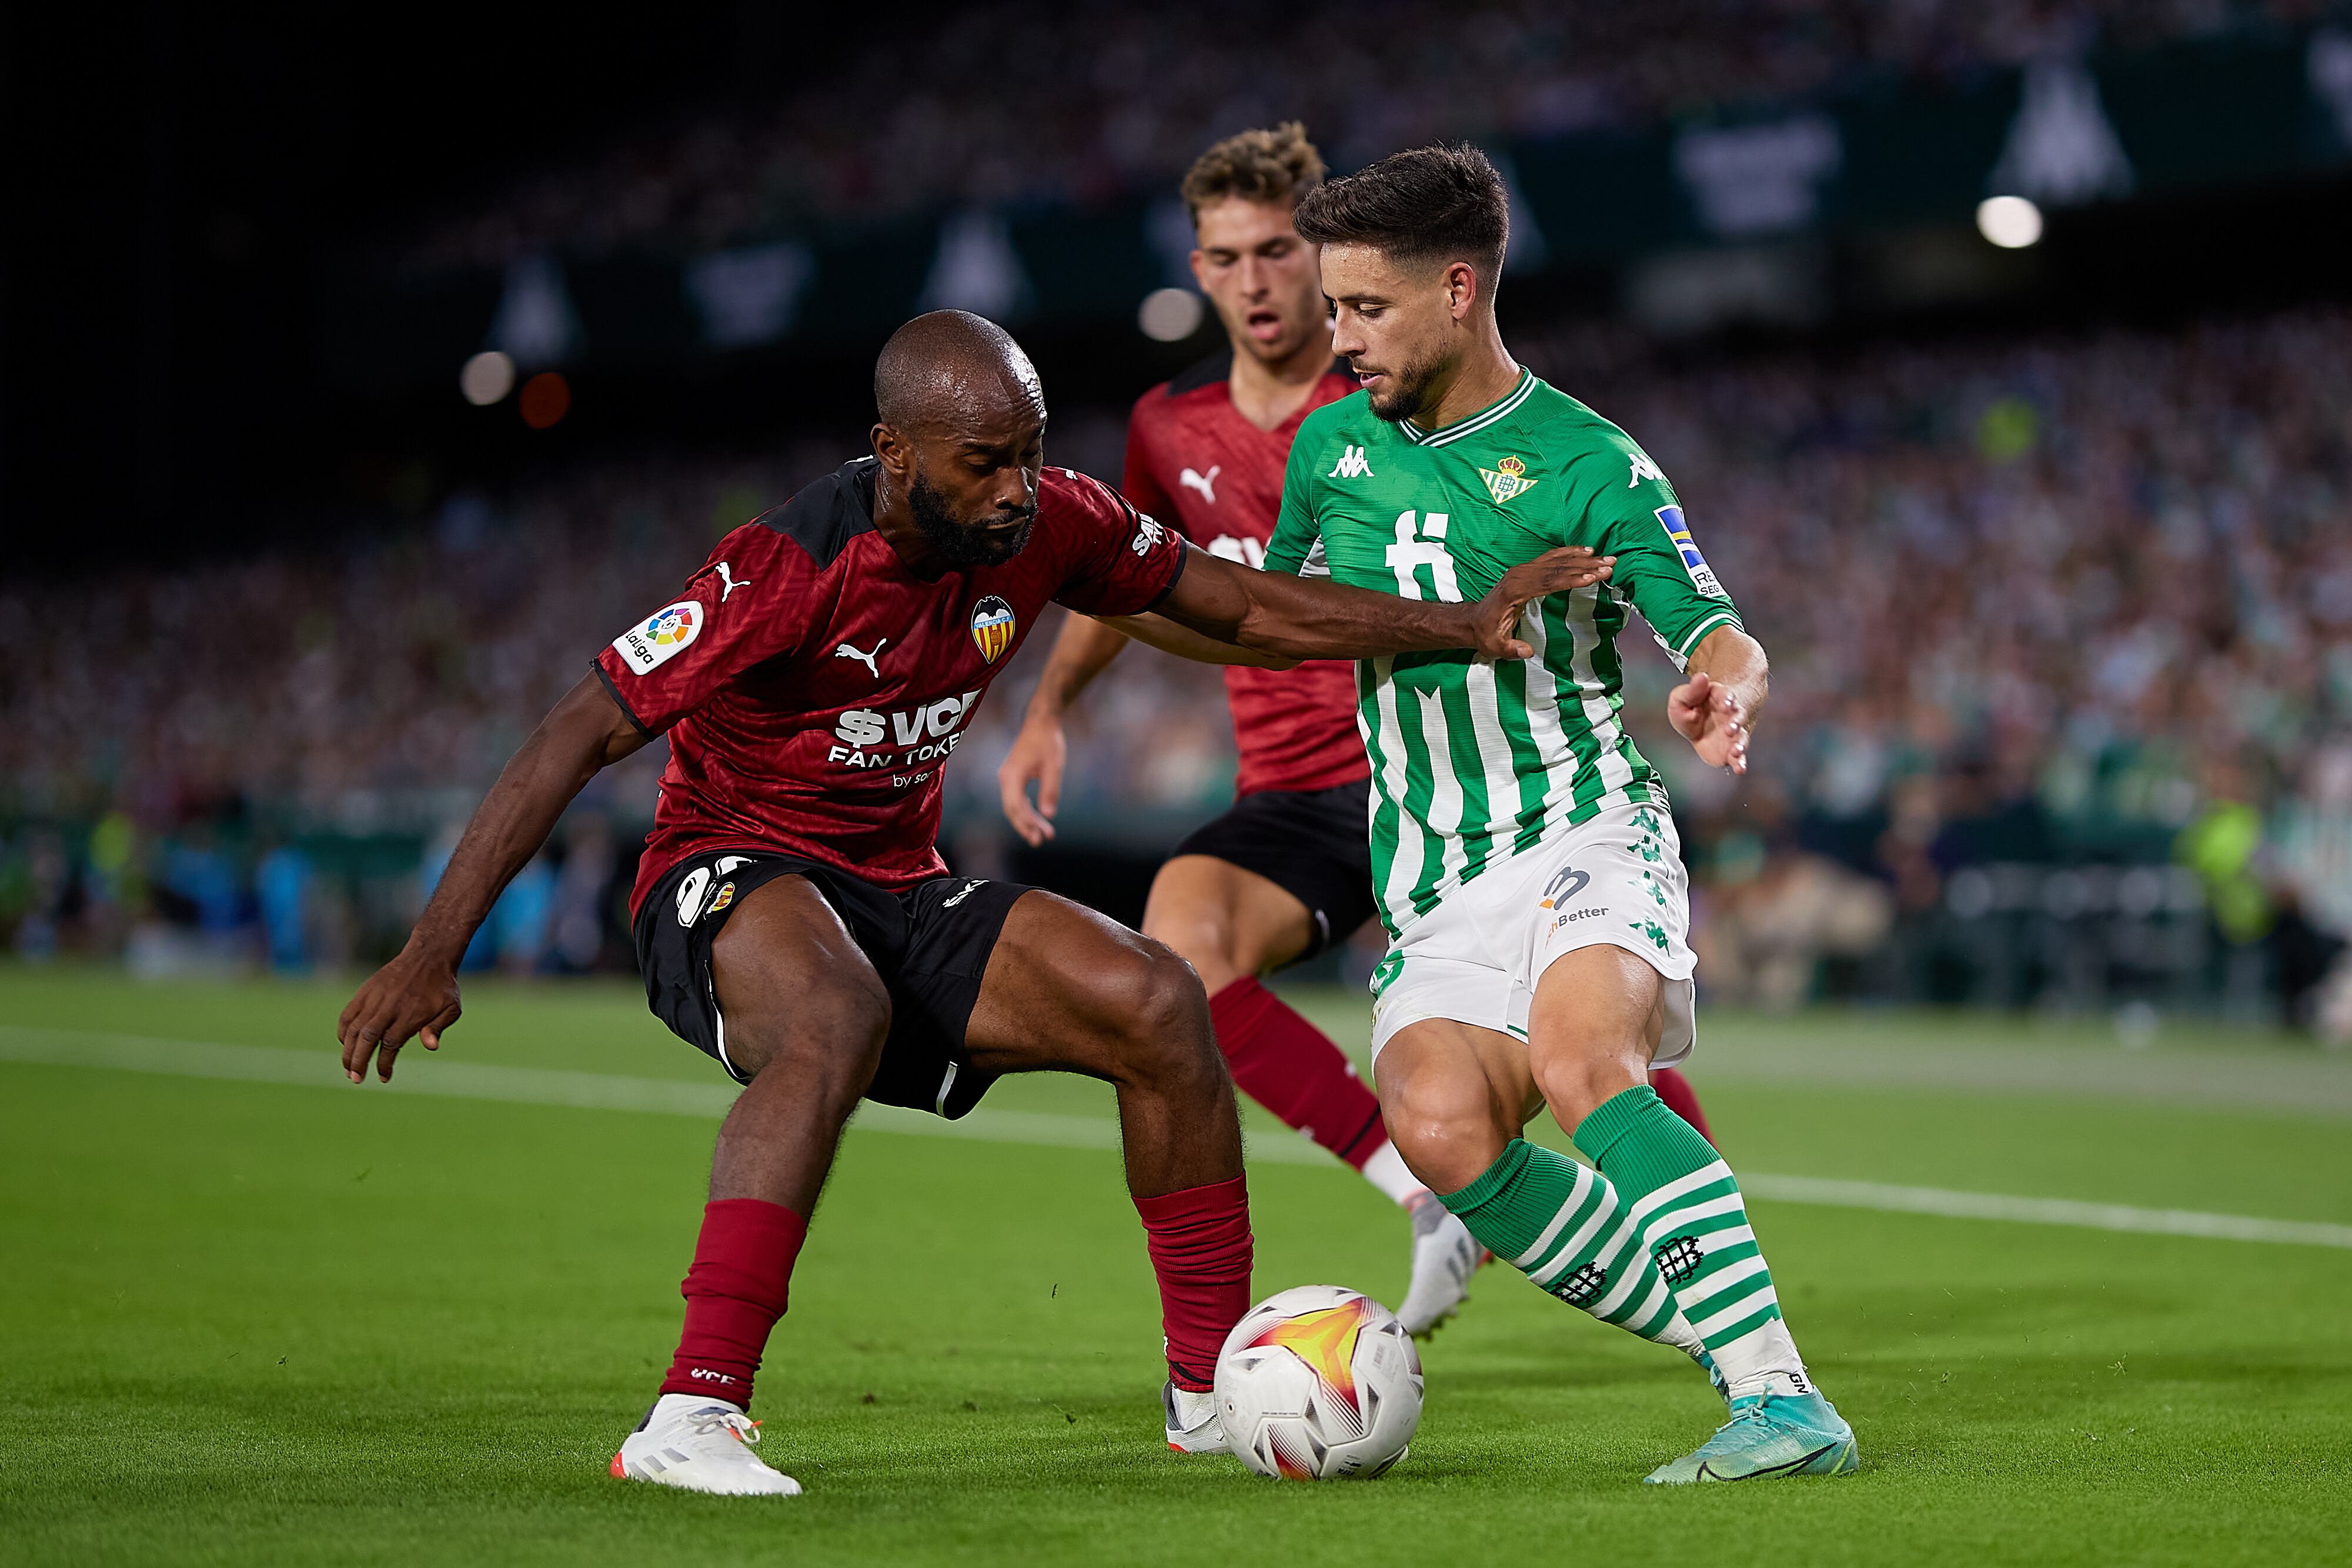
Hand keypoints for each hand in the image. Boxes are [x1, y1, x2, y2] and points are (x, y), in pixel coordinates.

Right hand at [337, 948, 461, 1082]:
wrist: (428, 957)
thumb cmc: (442, 987)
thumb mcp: (451, 1008)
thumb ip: (438, 1028)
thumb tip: (431, 1047)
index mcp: (410, 1015)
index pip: (391, 1045)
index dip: (384, 1064)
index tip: (383, 1077)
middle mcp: (389, 1008)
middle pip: (367, 1039)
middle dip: (358, 1061)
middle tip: (355, 1079)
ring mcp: (374, 999)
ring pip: (354, 1029)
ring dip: (348, 1051)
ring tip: (348, 1069)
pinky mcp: (365, 992)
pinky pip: (348, 1015)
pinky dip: (343, 1031)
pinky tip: (345, 1044)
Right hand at [996, 717, 1066, 846]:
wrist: (1040, 723)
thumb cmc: (1047, 742)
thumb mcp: (1053, 766)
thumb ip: (1050, 790)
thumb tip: (1049, 815)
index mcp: (1012, 776)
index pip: (1015, 806)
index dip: (1026, 823)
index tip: (1039, 836)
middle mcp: (1006, 778)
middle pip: (1012, 810)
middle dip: (1026, 826)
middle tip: (1040, 842)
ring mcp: (1008, 778)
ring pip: (1014, 806)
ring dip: (1027, 821)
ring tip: (1042, 835)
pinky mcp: (1014, 778)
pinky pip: (1017, 799)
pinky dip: (1027, 811)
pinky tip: (1038, 820)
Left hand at [1471, 548, 1614, 659]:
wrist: (1472, 621)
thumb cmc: (1485, 634)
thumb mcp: (1495, 647)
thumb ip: (1511, 649)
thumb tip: (1527, 652)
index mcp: (1514, 591)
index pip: (1548, 582)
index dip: (1572, 579)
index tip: (1592, 577)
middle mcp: (1518, 576)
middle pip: (1557, 568)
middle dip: (1585, 566)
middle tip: (1609, 565)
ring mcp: (1521, 570)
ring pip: (1556, 561)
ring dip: (1582, 558)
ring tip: (1605, 558)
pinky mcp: (1525, 570)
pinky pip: (1550, 558)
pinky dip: (1569, 553)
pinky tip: (1585, 551)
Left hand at [1670, 670, 1750, 773]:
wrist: (1699, 723)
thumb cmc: (1691, 707)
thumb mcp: (1683, 697)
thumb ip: (1691, 690)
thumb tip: (1701, 676)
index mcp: (1720, 698)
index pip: (1726, 696)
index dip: (1727, 699)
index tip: (1726, 703)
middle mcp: (1731, 715)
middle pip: (1737, 717)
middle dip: (1735, 723)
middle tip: (1730, 729)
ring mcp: (1734, 732)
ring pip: (1741, 737)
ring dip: (1740, 744)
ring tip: (1737, 751)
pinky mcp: (1731, 748)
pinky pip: (1738, 756)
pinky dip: (1740, 762)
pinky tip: (1740, 769)